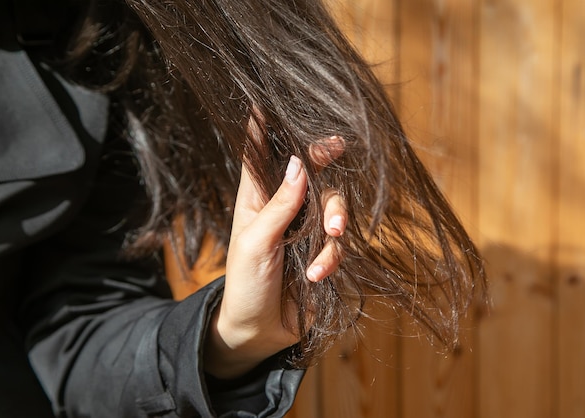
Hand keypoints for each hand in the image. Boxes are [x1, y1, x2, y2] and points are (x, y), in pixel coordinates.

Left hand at [204, 143, 345, 378]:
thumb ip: (280, 204)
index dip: (266, 130)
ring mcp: (305, 230)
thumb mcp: (256, 243)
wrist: (257, 331)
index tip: (269, 102)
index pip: (261, 156)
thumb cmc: (245, 284)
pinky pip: (339, 244)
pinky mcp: (322, 252)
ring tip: (326, 247)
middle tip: (335, 162)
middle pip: (315, 175)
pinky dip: (331, 259)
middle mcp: (285, 208)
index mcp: (257, 199)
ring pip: (334, 208)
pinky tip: (316, 276)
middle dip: (327, 175)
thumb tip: (300, 162)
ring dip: (335, 224)